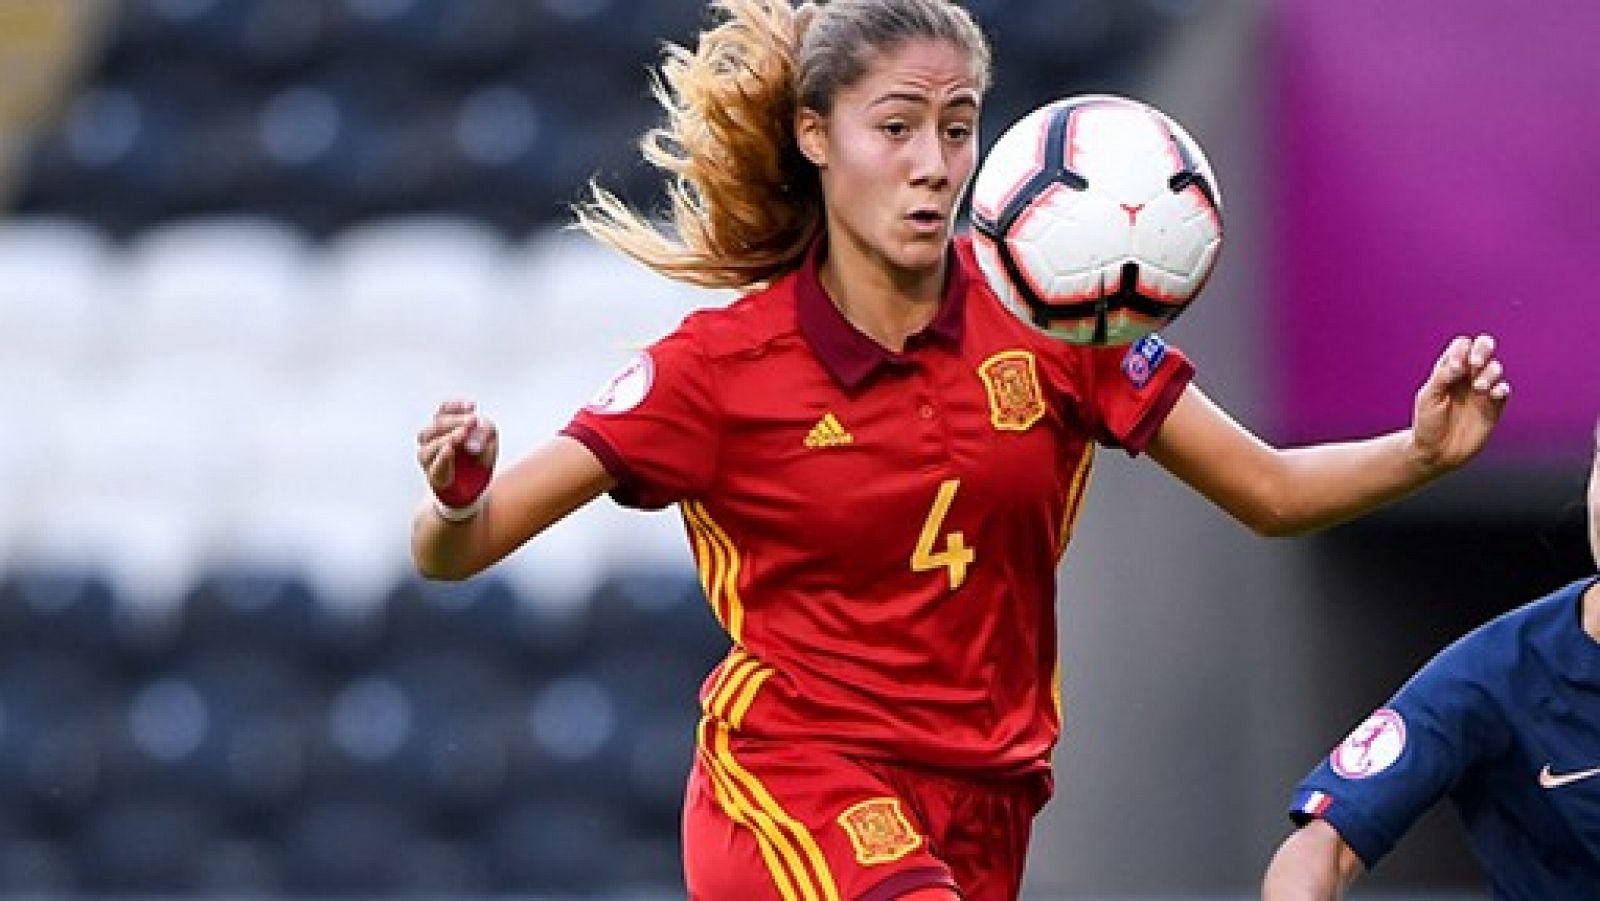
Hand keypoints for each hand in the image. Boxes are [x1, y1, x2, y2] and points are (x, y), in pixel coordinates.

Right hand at [417, 399, 498, 506]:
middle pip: (437, 424)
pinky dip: (442, 456)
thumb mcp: (490, 440)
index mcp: (444, 425)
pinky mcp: (433, 474)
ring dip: (448, 436)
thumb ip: (484, 433)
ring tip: (463, 433)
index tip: (472, 406)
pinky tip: (450, 449)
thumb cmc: (478, 457)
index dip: (456, 406)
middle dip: (455, 421)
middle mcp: (431, 438)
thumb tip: (473, 439)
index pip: (444, 409)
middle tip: (472, 421)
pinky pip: (434, 464)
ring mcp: (428, 456)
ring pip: (430, 442)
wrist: (474, 485)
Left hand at [1409, 334, 1510, 472]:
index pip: (1462, 345)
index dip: (1462, 349)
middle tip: (1475, 364)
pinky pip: (1503, 390)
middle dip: (1483, 349)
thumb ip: (1443, 376)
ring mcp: (1481, 391)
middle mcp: (1466, 377)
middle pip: (1483, 348)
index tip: (1455, 368)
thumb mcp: (1428, 397)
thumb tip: (1462, 362)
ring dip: (1489, 373)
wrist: (1436, 452)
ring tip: (1478, 388)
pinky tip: (1493, 394)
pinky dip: (1501, 388)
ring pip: (1495, 368)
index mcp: (1448, 370)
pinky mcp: (1493, 407)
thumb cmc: (1427, 423)